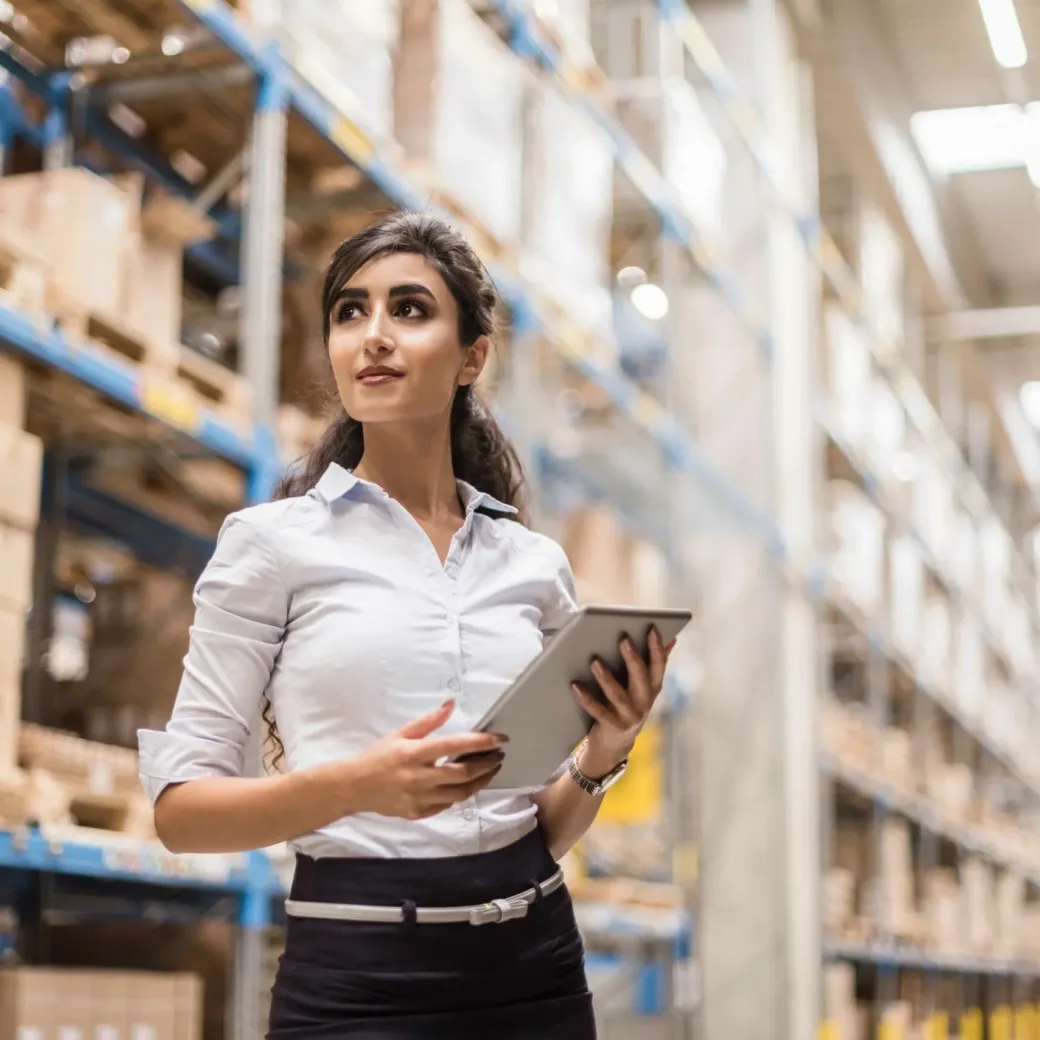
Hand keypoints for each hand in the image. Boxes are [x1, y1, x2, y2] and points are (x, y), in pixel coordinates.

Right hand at [338, 700, 505, 819]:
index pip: (455, 746)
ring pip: (460, 794)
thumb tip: (452, 704)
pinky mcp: (418, 813)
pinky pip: (447, 805)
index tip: (500, 739)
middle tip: (498, 756)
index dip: (481, 742)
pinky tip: (465, 784)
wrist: (354, 787)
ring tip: (490, 770)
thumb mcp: (401, 733)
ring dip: (480, 782)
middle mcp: (419, 777)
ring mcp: (419, 798)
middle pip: (463, 774)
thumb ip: (429, 721)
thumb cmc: (379, 756)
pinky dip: (459, 794)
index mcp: (415, 753)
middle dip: (487, 764)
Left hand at [571, 628, 674, 777]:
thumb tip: (671, 639)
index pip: (659, 665)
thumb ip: (653, 663)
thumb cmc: (627, 705)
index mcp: (653, 688)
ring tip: (594, 661)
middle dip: (633, 658)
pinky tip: (575, 685)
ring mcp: (629, 716)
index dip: (657, 648)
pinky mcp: (612, 726)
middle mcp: (645, 702)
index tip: (651, 629)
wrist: (615, 743)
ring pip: (617, 695)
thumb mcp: (643, 687)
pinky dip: (586, 698)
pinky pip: (598, 711)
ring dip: (606, 677)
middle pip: (640, 677)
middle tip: (623, 639)